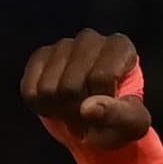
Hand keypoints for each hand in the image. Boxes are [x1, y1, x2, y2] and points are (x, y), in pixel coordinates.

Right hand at [19, 31, 151, 146]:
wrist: (98, 123)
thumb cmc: (120, 120)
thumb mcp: (132, 124)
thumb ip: (119, 116)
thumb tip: (88, 108)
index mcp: (120, 47)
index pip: (101, 77)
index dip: (101, 105)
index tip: (108, 112)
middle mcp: (90, 39)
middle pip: (71, 85)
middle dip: (78, 112)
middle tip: (88, 116)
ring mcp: (62, 46)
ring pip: (48, 89)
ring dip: (60, 111)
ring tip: (75, 111)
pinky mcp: (40, 57)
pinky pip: (30, 90)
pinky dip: (41, 108)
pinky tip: (57, 105)